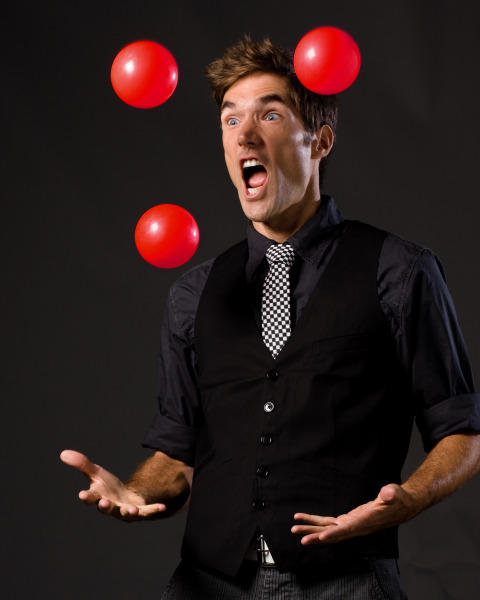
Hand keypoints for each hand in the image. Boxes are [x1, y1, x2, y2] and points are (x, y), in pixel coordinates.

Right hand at [60, 449, 165, 520]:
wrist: (125, 500)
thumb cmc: (108, 489)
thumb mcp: (96, 474)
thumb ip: (82, 464)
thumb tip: (63, 453)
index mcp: (99, 497)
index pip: (90, 497)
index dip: (86, 497)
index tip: (82, 495)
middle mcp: (111, 507)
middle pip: (106, 508)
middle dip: (105, 506)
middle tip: (104, 502)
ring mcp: (125, 511)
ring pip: (125, 513)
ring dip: (128, 511)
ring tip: (131, 509)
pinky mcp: (139, 512)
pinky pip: (147, 512)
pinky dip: (154, 509)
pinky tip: (162, 507)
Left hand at [291, 484, 414, 544]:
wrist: (402, 506)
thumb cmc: (398, 498)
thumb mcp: (396, 493)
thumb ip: (391, 493)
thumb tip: (389, 492)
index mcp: (366, 522)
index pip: (348, 530)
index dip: (334, 534)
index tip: (321, 538)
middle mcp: (357, 527)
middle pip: (334, 534)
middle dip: (316, 535)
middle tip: (299, 535)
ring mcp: (352, 525)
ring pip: (328, 530)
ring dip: (312, 530)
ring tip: (295, 528)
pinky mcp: (349, 520)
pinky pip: (330, 523)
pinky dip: (317, 522)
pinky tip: (305, 520)